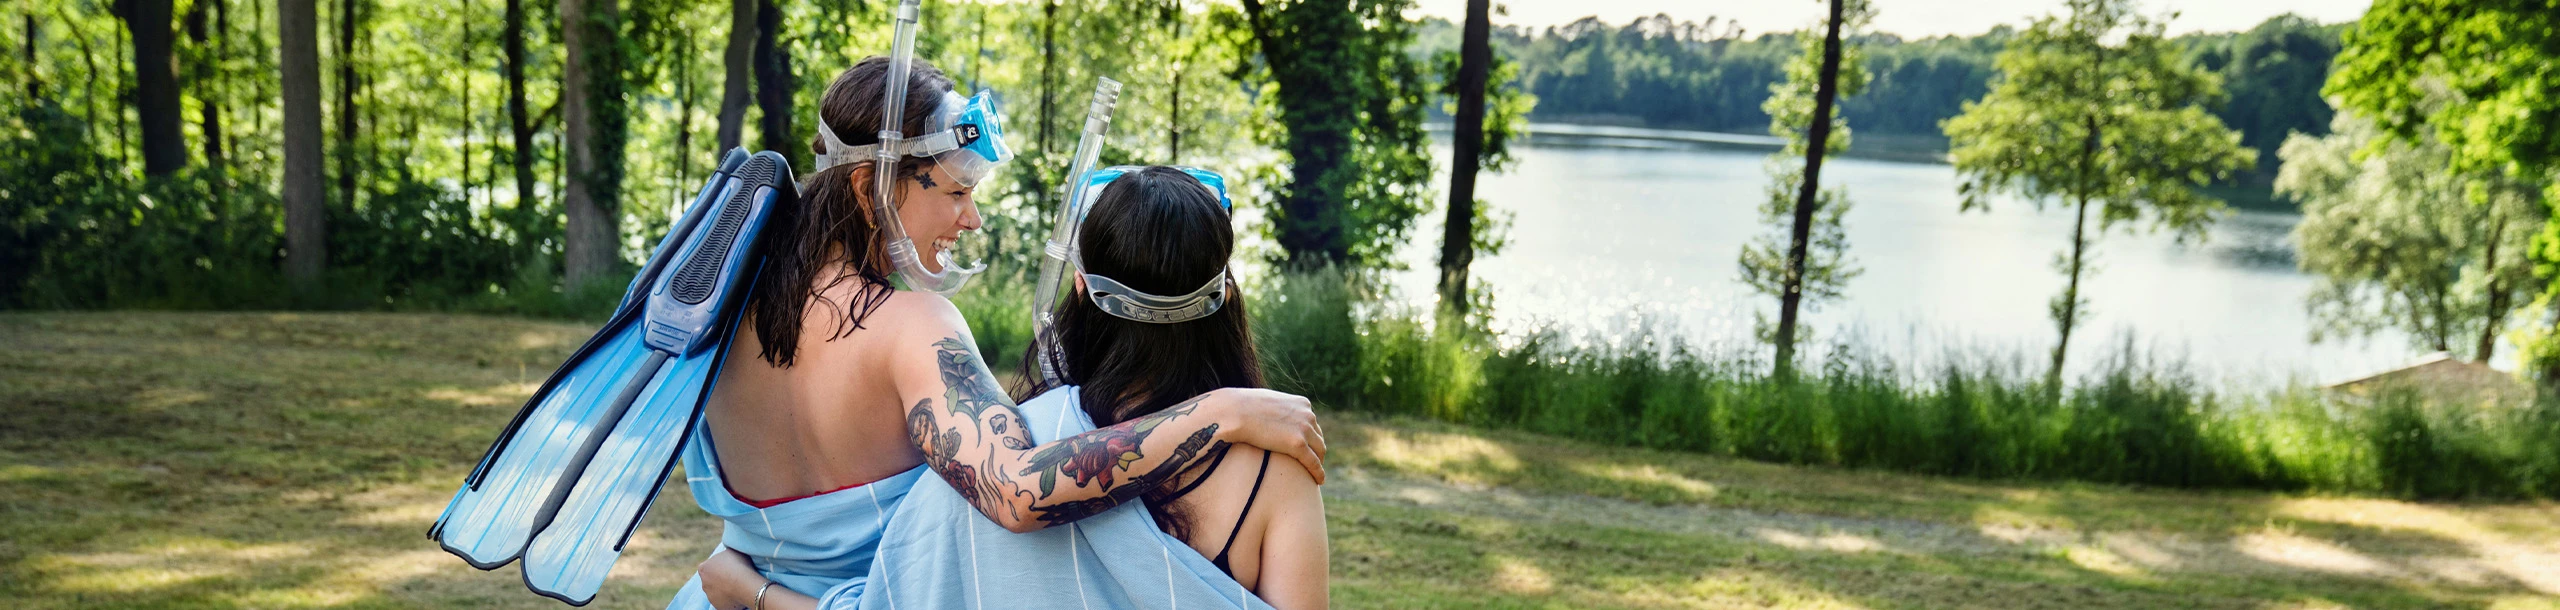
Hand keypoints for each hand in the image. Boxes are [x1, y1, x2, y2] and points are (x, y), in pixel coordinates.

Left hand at [696, 547, 765, 608]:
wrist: (745, 585)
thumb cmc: (739, 565)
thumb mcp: (730, 551)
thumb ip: (723, 555)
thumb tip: (724, 556)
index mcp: (703, 568)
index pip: (708, 567)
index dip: (719, 567)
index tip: (729, 567)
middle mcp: (703, 584)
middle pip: (711, 581)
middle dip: (720, 579)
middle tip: (734, 577)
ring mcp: (710, 597)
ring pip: (717, 592)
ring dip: (725, 590)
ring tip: (738, 586)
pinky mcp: (718, 607)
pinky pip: (724, 602)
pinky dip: (730, 599)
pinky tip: (739, 595)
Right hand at [1209, 388, 1326, 483]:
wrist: (1234, 412)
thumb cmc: (1242, 407)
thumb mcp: (1266, 403)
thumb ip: (1274, 411)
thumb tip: (1268, 418)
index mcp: (1301, 403)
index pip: (1312, 423)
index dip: (1310, 437)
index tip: (1307, 448)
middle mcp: (1307, 414)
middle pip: (1318, 437)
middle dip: (1316, 450)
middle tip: (1312, 464)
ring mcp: (1304, 429)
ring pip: (1319, 450)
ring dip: (1318, 462)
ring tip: (1316, 475)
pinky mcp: (1297, 444)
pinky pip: (1313, 462)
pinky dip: (1318, 472)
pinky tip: (1318, 481)